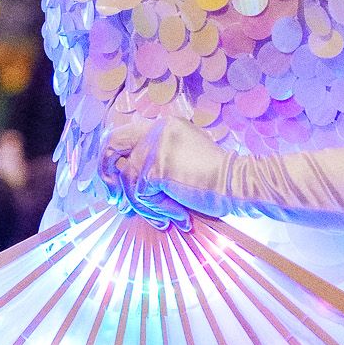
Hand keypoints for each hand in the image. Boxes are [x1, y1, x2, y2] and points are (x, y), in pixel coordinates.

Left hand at [101, 103, 238, 221]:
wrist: (237, 184)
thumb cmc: (216, 180)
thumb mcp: (184, 161)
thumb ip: (159, 162)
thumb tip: (125, 183)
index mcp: (165, 126)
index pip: (127, 135)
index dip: (116, 160)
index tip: (116, 184)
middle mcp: (157, 130)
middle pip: (113, 143)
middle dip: (106, 172)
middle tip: (114, 198)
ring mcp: (155, 146)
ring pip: (128, 180)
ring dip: (145, 205)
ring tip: (166, 218)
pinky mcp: (156, 167)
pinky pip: (141, 195)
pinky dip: (157, 210)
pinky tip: (178, 216)